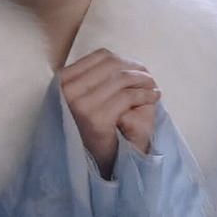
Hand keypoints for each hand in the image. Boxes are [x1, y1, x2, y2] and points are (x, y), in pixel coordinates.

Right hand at [59, 48, 160, 177]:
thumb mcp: (85, 95)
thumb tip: (120, 57)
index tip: (138, 66)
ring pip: (121, 79)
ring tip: (153, 86)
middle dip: (136, 68)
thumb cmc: (90, 125)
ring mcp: (80, 103)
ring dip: (143, 80)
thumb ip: (95, 75)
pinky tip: (153, 97)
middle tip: (150, 76)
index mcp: (63, 79)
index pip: (100, 56)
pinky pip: (127, 97)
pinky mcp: (96, 118)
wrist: (91, 160)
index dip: (124, 58)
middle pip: (112, 65)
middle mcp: (68, 89)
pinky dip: (144, 94)